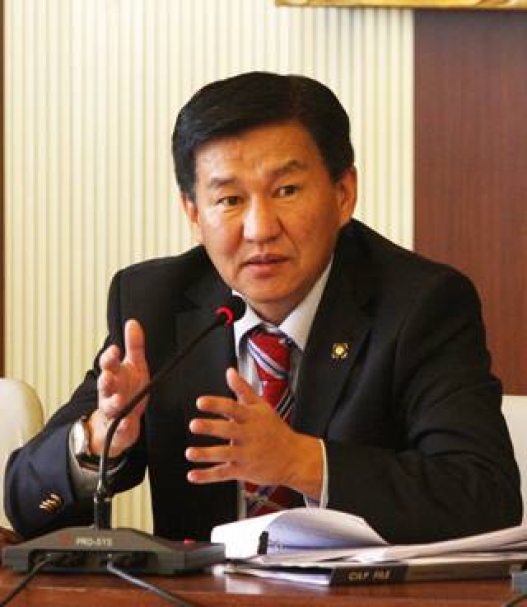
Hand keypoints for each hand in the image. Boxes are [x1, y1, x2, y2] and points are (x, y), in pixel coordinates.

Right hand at [88, 319, 149, 456]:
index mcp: (115, 375)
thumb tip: (133, 323)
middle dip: (105, 379)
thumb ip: (134, 346)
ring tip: (118, 400)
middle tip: (108, 375)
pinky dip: (123, 426)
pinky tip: (127, 423)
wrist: (120, 421)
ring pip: (109, 406)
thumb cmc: (127, 389)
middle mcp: (110, 392)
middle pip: (104, 384)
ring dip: (113, 402)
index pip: (108, 363)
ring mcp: (114, 410)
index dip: (110, 356)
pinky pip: (121, 427)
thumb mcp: (134, 365)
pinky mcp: (120, 427)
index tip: (115, 349)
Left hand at [186, 367, 322, 499]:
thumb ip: (243, 389)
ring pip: (224, 455)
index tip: (201, 402)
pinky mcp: (243, 471)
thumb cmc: (275, 430)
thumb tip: (229, 372)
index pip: (233, 408)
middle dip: (210, 428)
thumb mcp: (262, 406)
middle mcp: (248, 435)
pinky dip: (207, 476)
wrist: (294, 458)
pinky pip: (223, 474)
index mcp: (252, 418)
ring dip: (206, 454)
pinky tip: (193, 475)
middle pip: (228, 430)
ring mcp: (246, 454)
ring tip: (190, 452)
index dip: (216, 404)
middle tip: (194, 425)